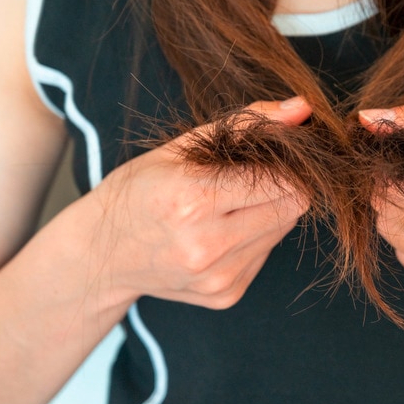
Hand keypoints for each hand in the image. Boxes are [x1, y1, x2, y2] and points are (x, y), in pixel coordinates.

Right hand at [90, 97, 313, 309]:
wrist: (101, 255)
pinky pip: (265, 255)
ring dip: (269, 212)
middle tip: (253, 177)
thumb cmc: (139, 190)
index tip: (273, 154)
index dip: (287, 163)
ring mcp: (218, 276)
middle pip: (294, 206)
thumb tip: (302, 108)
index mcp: (193, 199)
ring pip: (283, 230)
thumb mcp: (181, 146)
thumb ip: (246, 123)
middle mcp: (208, 245)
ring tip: (228, 205)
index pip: (285, 181)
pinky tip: (220, 232)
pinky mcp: (225, 294)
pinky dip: (253, 238)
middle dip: (283, 185)